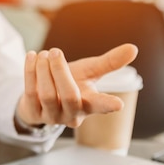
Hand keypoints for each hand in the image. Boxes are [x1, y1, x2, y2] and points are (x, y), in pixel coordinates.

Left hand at [17, 43, 138, 128]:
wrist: (42, 96)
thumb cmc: (71, 83)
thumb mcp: (90, 72)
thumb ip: (109, 62)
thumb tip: (133, 48)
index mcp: (89, 104)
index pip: (100, 105)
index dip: (108, 104)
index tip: (118, 105)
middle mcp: (71, 114)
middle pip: (69, 96)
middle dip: (61, 72)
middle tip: (56, 51)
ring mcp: (51, 116)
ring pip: (48, 95)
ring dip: (44, 71)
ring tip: (44, 53)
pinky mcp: (33, 112)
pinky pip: (30, 92)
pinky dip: (30, 72)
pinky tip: (32, 56)